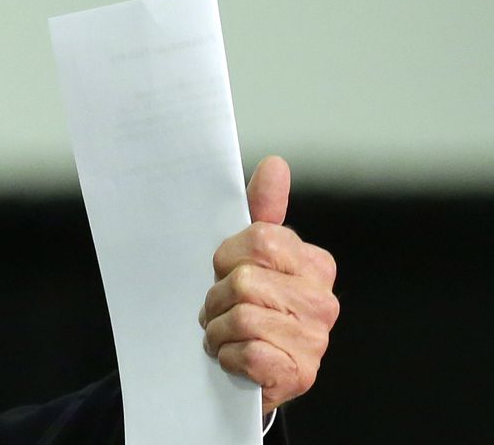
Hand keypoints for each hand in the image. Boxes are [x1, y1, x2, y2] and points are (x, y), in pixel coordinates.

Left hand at [200, 156, 339, 412]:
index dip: (226, 258)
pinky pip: (246, 352)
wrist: (250, 373)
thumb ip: (263, 210)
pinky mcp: (299, 372)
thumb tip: (275, 165)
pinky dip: (227, 356)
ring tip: (225, 334)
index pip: (259, 240)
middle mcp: (322, 301)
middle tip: (220, 310)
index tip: (225, 272)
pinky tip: (234, 358)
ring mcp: (315, 340)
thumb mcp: (251, 257)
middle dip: (216, 298)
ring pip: (240, 316)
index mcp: (314, 264)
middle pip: (243, 281)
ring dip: (217, 329)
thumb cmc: (249, 309)